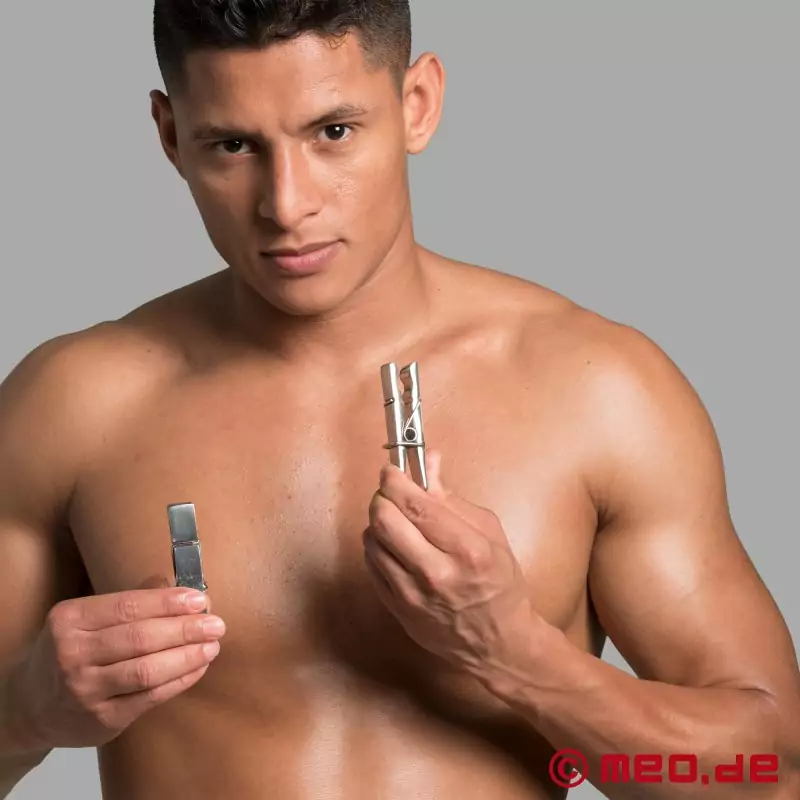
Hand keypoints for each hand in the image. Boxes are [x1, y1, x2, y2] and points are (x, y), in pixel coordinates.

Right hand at [7, 577, 224, 750]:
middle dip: (185, 629)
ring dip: (187, 656)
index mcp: (70, 619)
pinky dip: (180, 680)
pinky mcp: (102, 719)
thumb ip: (127, 604)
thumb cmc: (70, 650)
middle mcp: (72, 654)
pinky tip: (198, 667)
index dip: (167, 602)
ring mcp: (85, 690)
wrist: (31, 705)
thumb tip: (177, 588)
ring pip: (147, 670)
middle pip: (140, 638)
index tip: (199, 600)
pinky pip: (151, 696)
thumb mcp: (84, 619)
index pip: (128, 607)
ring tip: (212, 646)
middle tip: (216, 623)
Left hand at [364, 451, 538, 683]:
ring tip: (398, 522)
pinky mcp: (396, 609)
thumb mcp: (489, 533)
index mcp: (467, 550)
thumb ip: (452, 497)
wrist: (498, 643)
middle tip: (391, 493)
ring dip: (379, 523)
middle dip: (383, 497)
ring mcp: (412, 595)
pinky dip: (378, 547)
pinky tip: (396, 547)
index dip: (396, 481)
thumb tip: (428, 462)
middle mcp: (436, 573)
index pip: (416, 505)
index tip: (391, 470)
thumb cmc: (499, 582)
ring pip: (372, 541)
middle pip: (385, 520)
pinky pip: (371, 564)